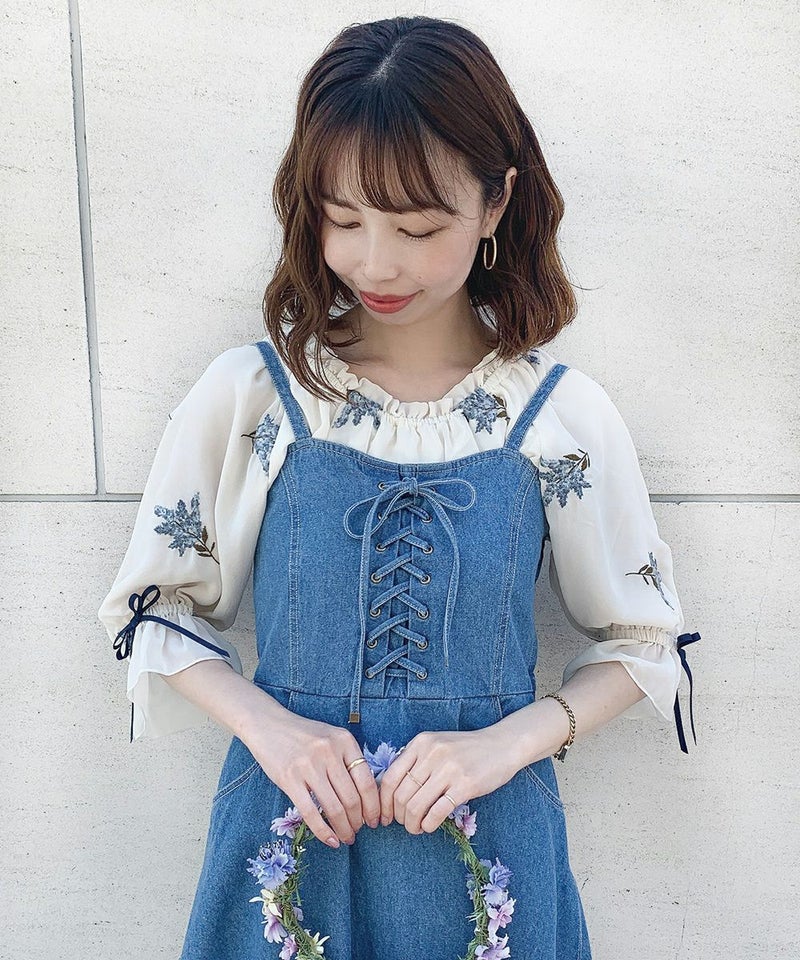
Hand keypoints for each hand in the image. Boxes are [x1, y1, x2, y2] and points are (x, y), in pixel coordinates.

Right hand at [246, 710, 380, 847]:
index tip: (374, 820)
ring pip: (335, 808)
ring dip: (344, 829)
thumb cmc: (303, 734)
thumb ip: (348, 759)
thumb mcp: (331, 738)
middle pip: (353, 798)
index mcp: (344, 741)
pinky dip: (324, 832)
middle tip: (359, 831)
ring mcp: (309, 765)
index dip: (374, 806)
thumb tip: (367, 795)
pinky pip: (311, 813)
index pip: (367, 781)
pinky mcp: (289, 778)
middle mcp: (329, 751)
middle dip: (359, 821)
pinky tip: (331, 841)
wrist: (268, 724)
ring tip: (347, 837)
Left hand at [378, 727, 519, 833]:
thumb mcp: (436, 745)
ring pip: (416, 806)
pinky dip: (428, 825)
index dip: (383, 802)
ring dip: (411, 824)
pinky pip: (437, 812)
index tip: (384, 816)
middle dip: (398, 816)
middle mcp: (432, 754)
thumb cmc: (466, 749)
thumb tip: (389, 791)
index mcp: (420, 743)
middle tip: (403, 824)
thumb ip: (415, 761)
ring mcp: (449, 769)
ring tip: (416, 828)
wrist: (501, 745)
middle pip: (401, 795)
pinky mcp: (465, 785)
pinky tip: (429, 827)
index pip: (390, 777)